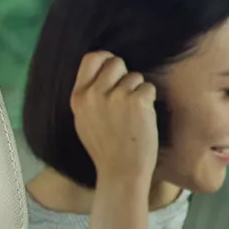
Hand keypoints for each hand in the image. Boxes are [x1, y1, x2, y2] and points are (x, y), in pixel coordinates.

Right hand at [70, 50, 158, 185]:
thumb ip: (89, 96)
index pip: (91, 58)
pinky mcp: (137, 101)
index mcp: (78, 97)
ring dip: (139, 91)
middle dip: (126, 75)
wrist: (121, 170)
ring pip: (136, 76)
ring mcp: (116, 96)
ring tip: (134, 114)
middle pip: (116, 62)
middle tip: (128, 96)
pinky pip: (149, 88)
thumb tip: (101, 74)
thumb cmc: (105, 149)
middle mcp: (94, 93)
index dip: (106, 59)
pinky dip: (150, 99)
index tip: (114, 69)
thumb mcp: (84, 120)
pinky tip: (144, 118)